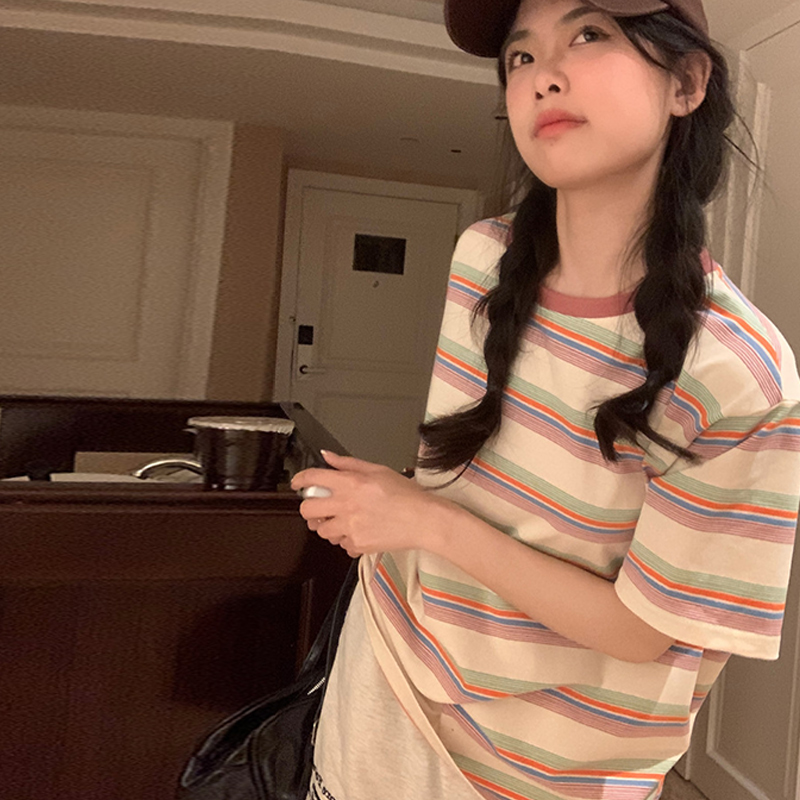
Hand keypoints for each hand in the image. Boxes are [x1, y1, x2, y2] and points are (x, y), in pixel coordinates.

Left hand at [290, 451, 452, 557]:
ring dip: (328, 525)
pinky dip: (346, 539)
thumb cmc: (406, 495)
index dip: (300, 480)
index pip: (312, 479)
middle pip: (308, 509)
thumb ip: (348, 463)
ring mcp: (350, 528)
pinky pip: (341, 544)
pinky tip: (359, 531)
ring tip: (343, 520)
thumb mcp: (378, 470)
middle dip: (310, 507)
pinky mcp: (357, 545)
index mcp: (350, 483)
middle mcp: (346, 505)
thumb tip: (327, 456)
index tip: (298, 483)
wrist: (423, 520)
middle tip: (319, 506)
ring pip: (322, 530)